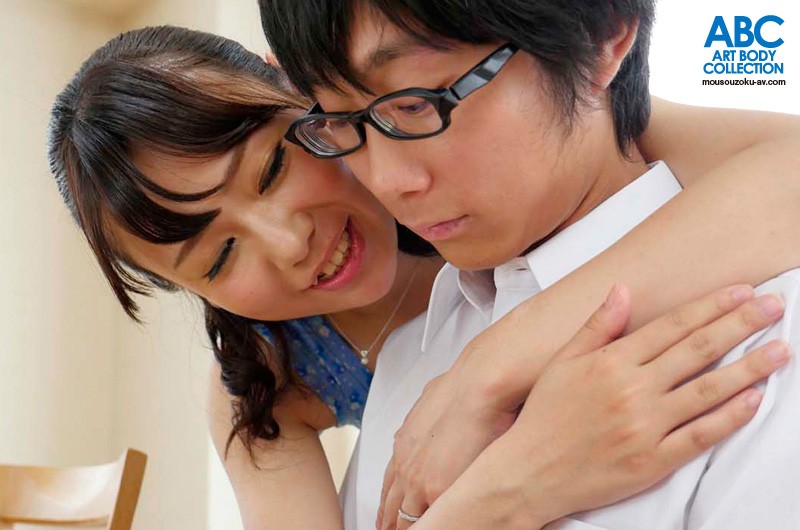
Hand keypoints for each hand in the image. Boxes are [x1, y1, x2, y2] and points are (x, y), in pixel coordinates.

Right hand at [384, 284, 788, 529]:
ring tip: (780, 350)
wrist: (529, 471)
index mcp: (610, 362)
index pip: (672, 327)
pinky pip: (700, 436)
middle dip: (741, 326)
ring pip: (708, 391)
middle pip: (698, 351)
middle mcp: (632, 390)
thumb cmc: (544, 416)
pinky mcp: (652, 461)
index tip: (740, 292)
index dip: (710, 307)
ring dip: (750, 368)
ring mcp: (645, 427)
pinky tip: (753, 400)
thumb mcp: (562, 363)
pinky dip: (730, 417)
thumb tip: (622, 290)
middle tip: (773, 307)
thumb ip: (595, 326)